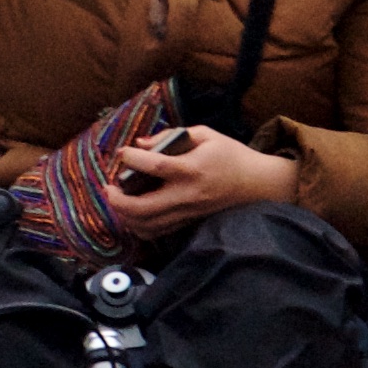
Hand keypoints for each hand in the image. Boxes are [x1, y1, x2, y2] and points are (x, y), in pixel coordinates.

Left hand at [103, 123, 298, 232]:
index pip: (155, 166)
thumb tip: (141, 144)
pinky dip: (139, 225)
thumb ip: (172, 136)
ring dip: (125, 215)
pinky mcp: (188, 223)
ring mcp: (187, 213)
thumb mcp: (206, 135)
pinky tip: (134, 213)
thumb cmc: (231, 155)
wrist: (258, 185)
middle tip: (109, 187)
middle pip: (142, 208)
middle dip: (117, 200)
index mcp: (191, 169)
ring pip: (146, 225)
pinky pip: (157, 232)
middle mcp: (186, 195)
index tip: (124, 152)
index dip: (131, 159)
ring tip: (119, 199)